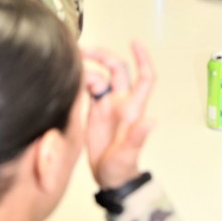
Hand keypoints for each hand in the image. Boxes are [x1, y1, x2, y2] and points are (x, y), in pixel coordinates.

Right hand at [84, 41, 155, 189]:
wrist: (109, 179)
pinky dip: (80, 81)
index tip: (134, 42)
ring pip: (100, 76)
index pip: (144, 76)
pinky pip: (88, 88)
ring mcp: (108, 105)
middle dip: (103, 56)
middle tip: (84, 51)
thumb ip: (137, 138)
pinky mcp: (95, 110)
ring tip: (72, 64)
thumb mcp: (128, 154)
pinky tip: (69, 79)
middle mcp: (121, 101)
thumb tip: (152, 122)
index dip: (142, 58)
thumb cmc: (122, 167)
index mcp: (133, 107)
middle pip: (117, 69)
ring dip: (89, 67)